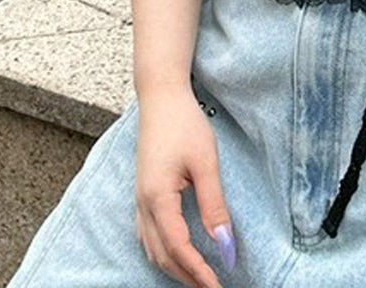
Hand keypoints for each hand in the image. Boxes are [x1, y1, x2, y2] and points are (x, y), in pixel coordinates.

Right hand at [135, 88, 234, 287]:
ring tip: (200, 278)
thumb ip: (214, 206)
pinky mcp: (143, 194)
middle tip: (212, 287)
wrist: (161, 97)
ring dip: (175, 268)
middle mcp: (143, 205)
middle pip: (163, 256)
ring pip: (153, 249)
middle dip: (187, 277)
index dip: (199, 272)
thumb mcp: (206, 163)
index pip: (179, 249)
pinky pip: (149, 236)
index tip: (219, 286)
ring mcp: (139, 201)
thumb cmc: (184, 124)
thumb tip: (225, 245)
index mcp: (157, 199)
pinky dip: (165, 253)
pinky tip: (178, 255)